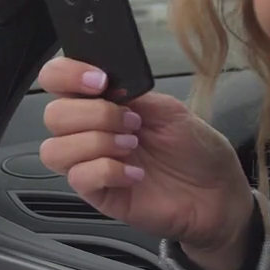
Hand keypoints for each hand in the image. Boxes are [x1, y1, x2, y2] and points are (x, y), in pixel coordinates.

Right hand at [38, 58, 255, 269]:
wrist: (217, 192)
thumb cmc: (195, 149)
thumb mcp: (168, 108)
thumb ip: (133, 92)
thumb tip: (106, 82)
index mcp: (102, 102)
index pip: (56, 80)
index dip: (66, 75)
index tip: (99, 81)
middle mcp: (89, 132)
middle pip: (52, 115)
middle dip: (94, 114)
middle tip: (133, 122)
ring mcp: (91, 164)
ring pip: (54, 150)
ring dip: (96, 142)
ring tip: (132, 146)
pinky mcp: (98, 194)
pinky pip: (78, 178)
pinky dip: (107, 170)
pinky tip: (135, 173)